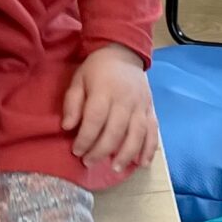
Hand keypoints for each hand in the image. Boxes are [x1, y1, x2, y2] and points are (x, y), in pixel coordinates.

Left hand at [61, 45, 158, 177]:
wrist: (124, 52)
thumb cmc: (97, 69)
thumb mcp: (78, 79)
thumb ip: (72, 103)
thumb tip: (68, 127)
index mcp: (104, 91)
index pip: (95, 119)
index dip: (85, 139)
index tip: (76, 151)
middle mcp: (125, 100)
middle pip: (115, 131)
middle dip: (101, 151)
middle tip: (89, 162)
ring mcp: (141, 105)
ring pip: (136, 134)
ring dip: (126, 154)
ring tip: (115, 168)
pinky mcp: (151, 109)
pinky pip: (153, 131)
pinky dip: (149, 149)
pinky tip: (143, 164)